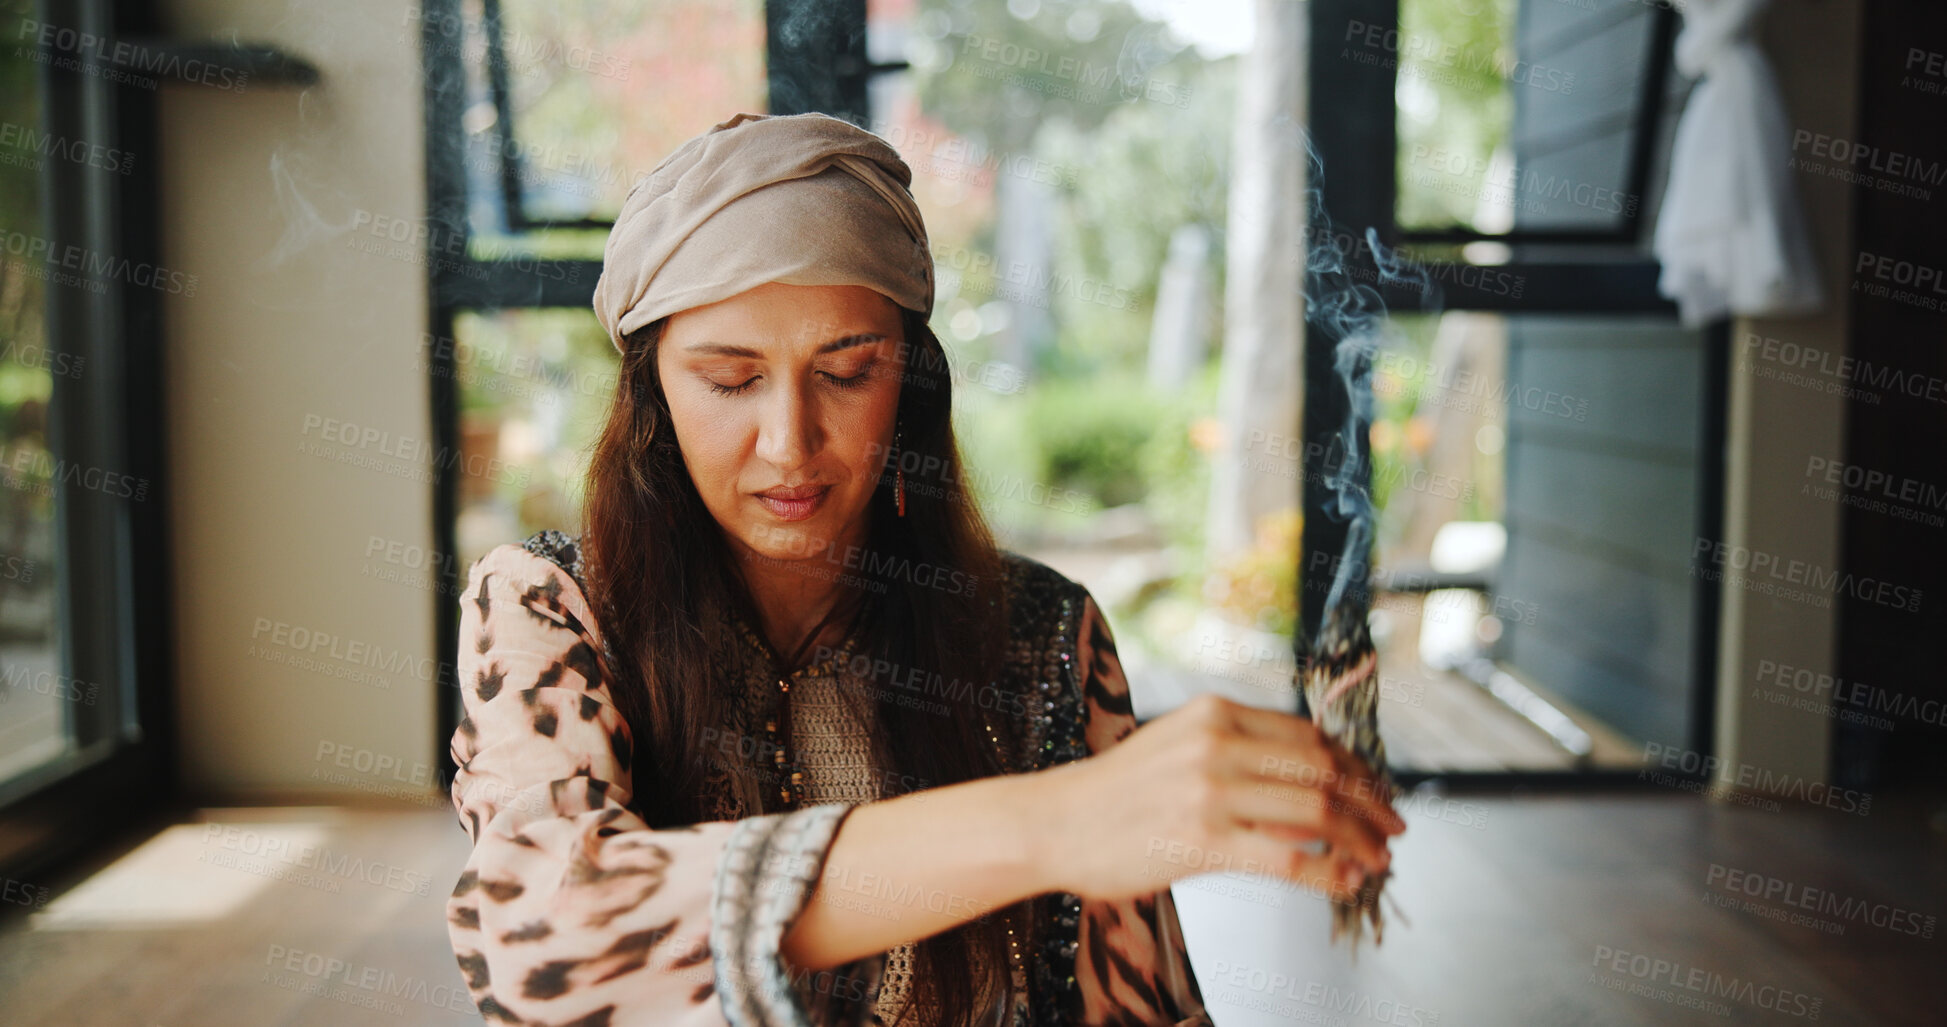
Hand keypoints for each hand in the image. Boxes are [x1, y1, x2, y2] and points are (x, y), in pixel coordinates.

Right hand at [1034, 692, 1404, 904]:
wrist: (1052, 822)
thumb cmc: (1114, 793)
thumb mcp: (1179, 746)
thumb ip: (1237, 752)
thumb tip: (1310, 782)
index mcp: (1215, 713)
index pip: (1309, 736)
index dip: (1356, 766)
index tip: (1378, 791)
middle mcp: (1216, 743)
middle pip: (1324, 770)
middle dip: (1371, 803)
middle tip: (1395, 828)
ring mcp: (1209, 791)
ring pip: (1317, 812)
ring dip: (1361, 840)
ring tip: (1379, 860)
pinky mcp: (1201, 841)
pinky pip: (1288, 856)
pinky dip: (1329, 873)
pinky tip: (1345, 882)